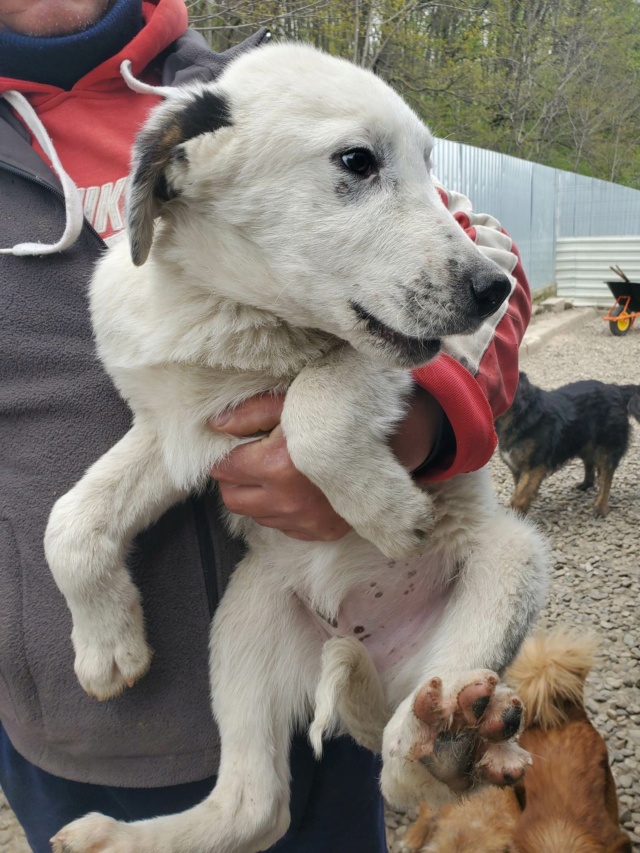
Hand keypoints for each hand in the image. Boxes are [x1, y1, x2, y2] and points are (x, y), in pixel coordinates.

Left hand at [209, 388, 442, 540]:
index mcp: (276, 466)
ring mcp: (304, 521)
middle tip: (248, 457)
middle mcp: (287, 501)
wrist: (391, 441)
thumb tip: (215, 425)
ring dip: (256, 495)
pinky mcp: (320, 532)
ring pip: (255, 515)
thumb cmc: (338, 415)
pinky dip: (280, 510)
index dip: (226, 453)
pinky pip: (282, 527)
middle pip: (233, 497)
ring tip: (274, 471)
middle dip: (234, 477)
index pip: (224, 468)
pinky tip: (295, 488)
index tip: (236, 444)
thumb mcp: (293, 402)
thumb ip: (250, 413)